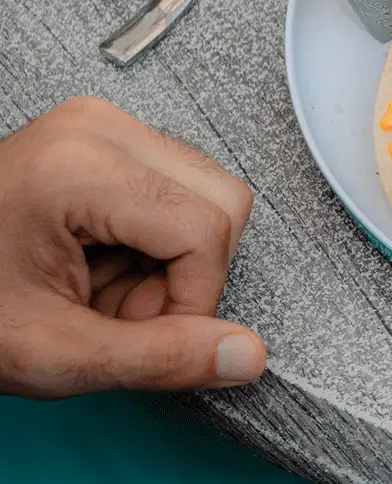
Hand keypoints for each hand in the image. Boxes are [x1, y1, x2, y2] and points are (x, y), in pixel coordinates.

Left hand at [0, 95, 266, 397]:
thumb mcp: (54, 352)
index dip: (192, 301)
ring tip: (103, 288)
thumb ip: (158, 357)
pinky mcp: (106, 137)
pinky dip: (156, 239)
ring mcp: (102, 125)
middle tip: (119, 310)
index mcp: (80, 167)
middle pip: (222, 202)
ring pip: (209, 194)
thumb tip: (246, 355)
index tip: (142, 335)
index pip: (206, 230)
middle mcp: (99, 128)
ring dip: (174, 259)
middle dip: (189, 274)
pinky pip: (179, 185)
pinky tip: (104, 262)